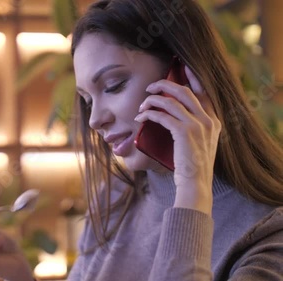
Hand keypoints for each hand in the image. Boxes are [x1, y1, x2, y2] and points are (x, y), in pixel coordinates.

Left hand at [135, 66, 221, 214]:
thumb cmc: (192, 166)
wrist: (196, 184)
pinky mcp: (184, 132)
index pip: (203, 92)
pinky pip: (162, 115)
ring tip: (142, 105)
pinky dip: (149, 114)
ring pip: (172, 101)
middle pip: (184, 91)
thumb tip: (171, 115)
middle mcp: (208, 120)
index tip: (181, 66)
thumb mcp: (199, 143)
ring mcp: (198, 125)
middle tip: (150, 87)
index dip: (192, 77)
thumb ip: (193, 127)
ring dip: (153, 100)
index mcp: (214, 121)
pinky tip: (140, 118)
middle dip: (164, 85)